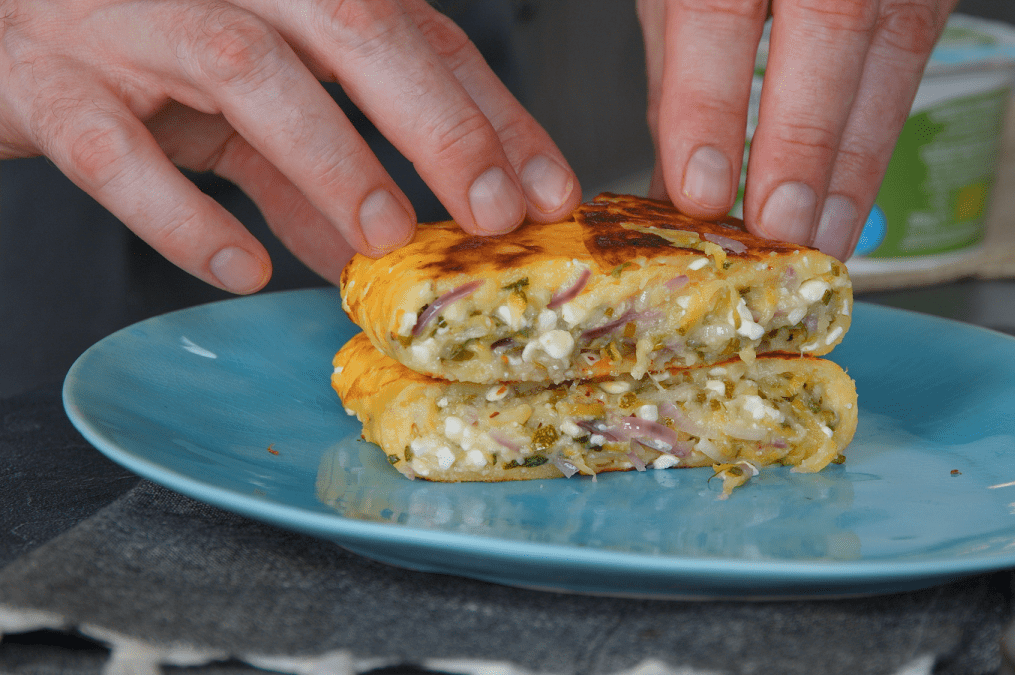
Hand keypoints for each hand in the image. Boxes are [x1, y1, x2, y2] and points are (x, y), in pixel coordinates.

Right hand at [0, 0, 580, 290]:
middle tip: (497, 211)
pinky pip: (115, 149)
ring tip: (385, 236)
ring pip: (248, 71)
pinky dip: (183, 215)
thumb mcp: (244, 107)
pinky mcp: (45, 82)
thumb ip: (309, 176)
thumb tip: (375, 260)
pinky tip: (242, 267)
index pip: (418, 33)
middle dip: (439, 122)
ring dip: (330, 158)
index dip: (493, 113)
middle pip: (354, 25)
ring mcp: (128, 21)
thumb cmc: (134, 51)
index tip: (552, 191)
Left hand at [637, 0, 953, 259]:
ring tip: (823, 241)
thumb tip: (676, 178)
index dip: (708, 101)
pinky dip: (880, 133)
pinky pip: (914, 52)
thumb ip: (680, 65)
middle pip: (828, 25)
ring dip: (857, 159)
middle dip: (803, 142)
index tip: (699, 187)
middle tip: (778, 234)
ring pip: (892, 47)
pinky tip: (856, 194)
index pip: (719, 7)